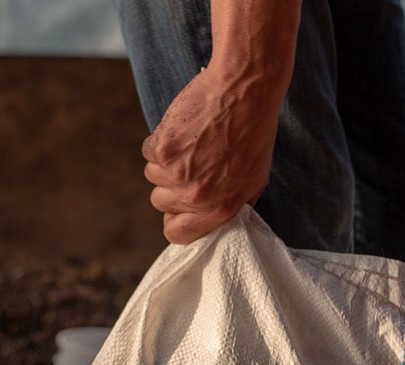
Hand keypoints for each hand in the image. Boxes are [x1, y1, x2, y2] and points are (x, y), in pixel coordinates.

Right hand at [141, 67, 280, 244]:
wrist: (246, 90)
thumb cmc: (254, 133)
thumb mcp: (255, 180)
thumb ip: (233, 206)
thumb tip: (214, 222)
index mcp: (219, 209)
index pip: (177, 234)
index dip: (174, 220)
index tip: (177, 207)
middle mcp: (196, 197)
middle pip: (160, 202)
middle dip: (170, 184)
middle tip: (191, 161)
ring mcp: (177, 174)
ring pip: (152, 176)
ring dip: (166, 160)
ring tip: (191, 142)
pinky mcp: (164, 150)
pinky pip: (149, 152)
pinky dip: (161, 140)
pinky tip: (183, 128)